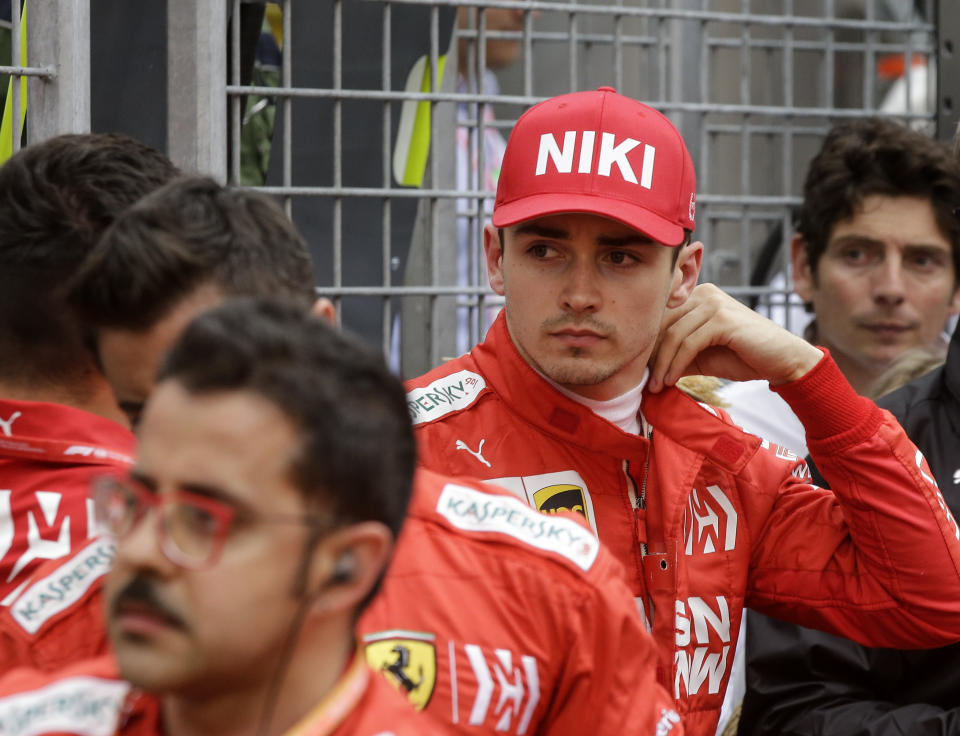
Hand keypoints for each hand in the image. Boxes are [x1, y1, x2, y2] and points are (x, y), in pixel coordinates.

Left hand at [648, 283, 822, 391]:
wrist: (782, 360)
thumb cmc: (743, 356)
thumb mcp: (701, 355)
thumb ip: (676, 353)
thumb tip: (644, 365)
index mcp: (697, 295)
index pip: (661, 316)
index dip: (648, 343)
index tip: (639, 369)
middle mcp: (704, 292)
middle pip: (663, 323)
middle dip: (651, 355)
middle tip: (645, 381)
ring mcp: (714, 303)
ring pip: (674, 334)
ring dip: (662, 364)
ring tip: (657, 386)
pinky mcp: (722, 318)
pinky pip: (689, 343)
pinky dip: (676, 364)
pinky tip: (671, 380)